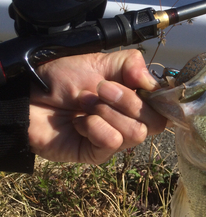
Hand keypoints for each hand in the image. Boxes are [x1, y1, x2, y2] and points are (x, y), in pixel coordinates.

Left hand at [29, 49, 165, 163]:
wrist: (29, 96)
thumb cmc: (61, 78)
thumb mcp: (99, 62)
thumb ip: (130, 65)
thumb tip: (153, 81)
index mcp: (134, 100)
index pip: (165, 108)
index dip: (160, 99)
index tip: (142, 85)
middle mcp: (128, 121)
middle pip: (155, 123)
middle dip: (128, 102)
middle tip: (101, 89)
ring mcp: (114, 140)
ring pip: (136, 134)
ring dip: (108, 113)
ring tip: (85, 104)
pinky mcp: (97, 154)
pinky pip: (112, 142)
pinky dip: (94, 127)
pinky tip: (79, 123)